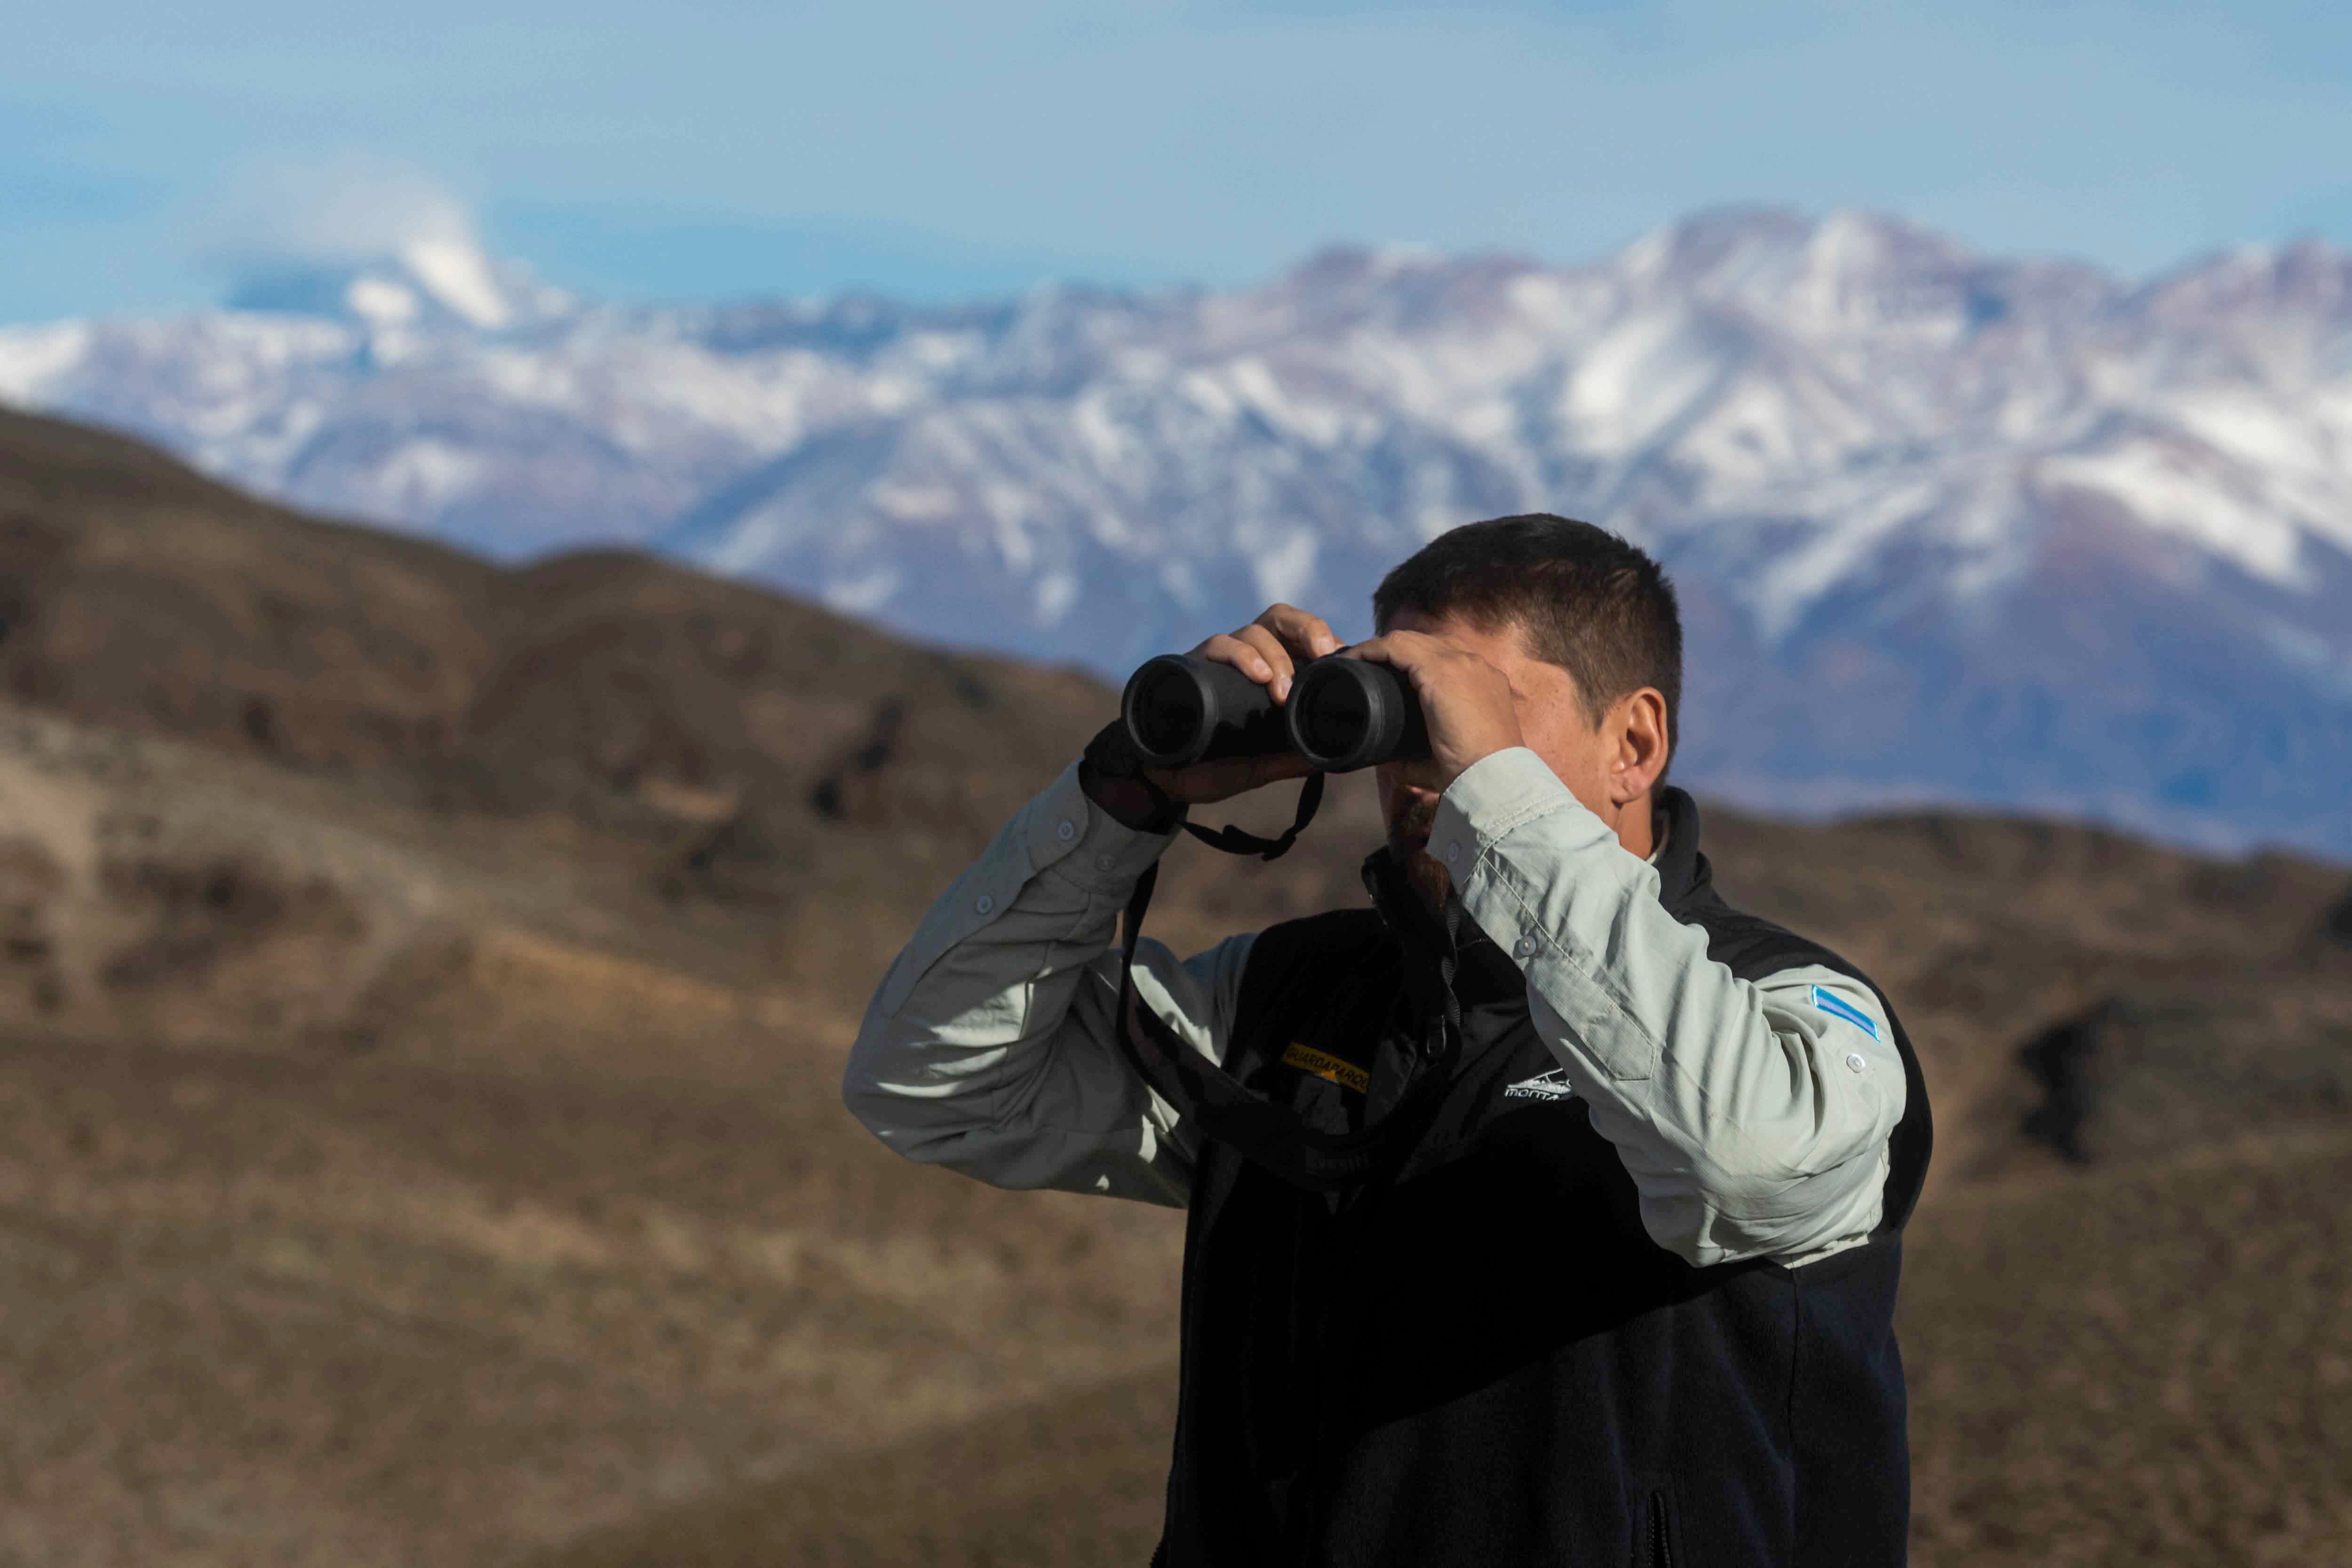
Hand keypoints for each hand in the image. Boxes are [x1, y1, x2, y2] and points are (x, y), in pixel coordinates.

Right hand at [1147, 603, 1342, 805]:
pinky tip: (1257, 675)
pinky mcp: (1193, 665)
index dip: (1325, 641)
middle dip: (1308, 629)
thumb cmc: (1210, 765)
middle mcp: (1247, 657)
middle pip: (1281, 619)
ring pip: (1254, 630)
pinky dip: (1241, 655)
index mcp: (1269, 671)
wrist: (1160, 779)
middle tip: (1325, 655)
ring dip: (1275, 656)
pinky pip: (1218, 645)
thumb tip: (1329, 757)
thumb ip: (1291, 759)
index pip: (1301, 638)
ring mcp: (1219, 659)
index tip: (1342, 661)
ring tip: (1282, 690)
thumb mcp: (1260, 766)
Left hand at [1341, 630, 1523, 790]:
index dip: (1414, 659)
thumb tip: (1389, 761)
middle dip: (1396, 651)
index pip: (1446, 655)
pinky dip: (1372, 649)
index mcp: (1484, 681)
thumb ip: (1418, 757)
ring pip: (1410, 640)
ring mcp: (1460, 663)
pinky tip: (1355, 659)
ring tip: (1356, 662)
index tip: (1389, 673)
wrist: (1494, 777)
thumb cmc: (1472, 774)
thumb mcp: (1446, 756)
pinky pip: (1398, 646)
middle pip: (1427, 643)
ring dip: (1380, 648)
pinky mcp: (1442, 670)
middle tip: (1368, 668)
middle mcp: (1475, 664)